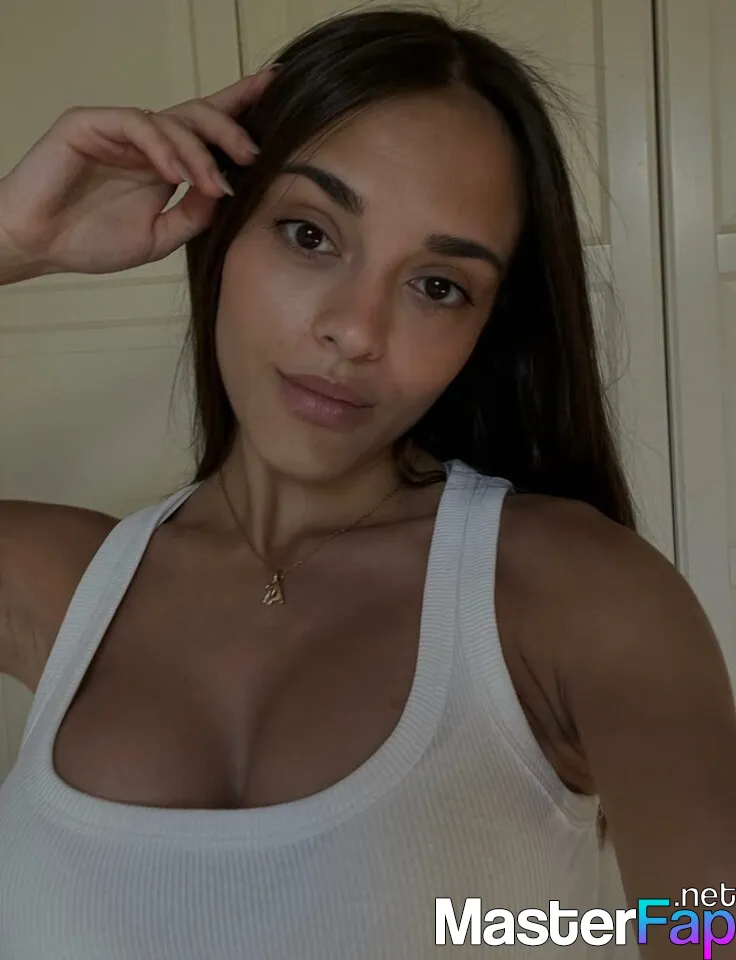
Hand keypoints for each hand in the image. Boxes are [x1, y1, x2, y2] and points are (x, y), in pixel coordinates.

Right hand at [0, 68, 275, 276]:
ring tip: (214, 182)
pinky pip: (138, 124)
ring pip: (173, 121)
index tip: (274, 89)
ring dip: (200, 152)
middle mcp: (146, 141)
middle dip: (231, 130)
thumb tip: (228, 190)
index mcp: (163, 163)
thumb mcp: (160, 237)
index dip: (239, 106)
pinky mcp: (92, 122)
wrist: (40, 245)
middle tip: (253, 153)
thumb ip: (195, 214)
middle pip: (199, 116)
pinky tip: (178, 173)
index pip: (206, 128)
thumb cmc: (91, 241)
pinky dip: (163, 148)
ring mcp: (119, 129)